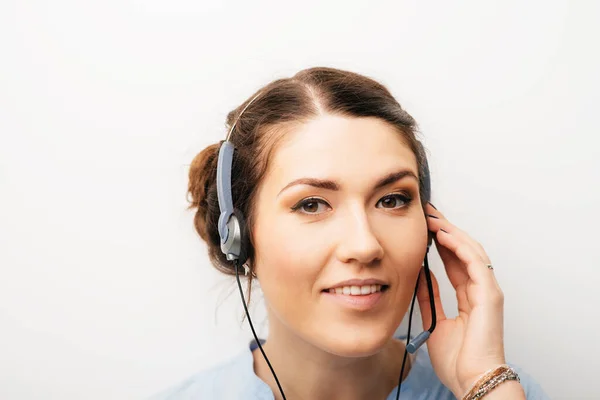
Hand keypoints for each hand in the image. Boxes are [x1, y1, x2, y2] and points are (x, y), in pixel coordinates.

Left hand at [417, 203, 505, 397]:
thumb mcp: (435, 321)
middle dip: (446, 230)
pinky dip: (460, 247)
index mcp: (469, 297)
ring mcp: (488, 291)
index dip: (441, 242)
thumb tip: (418, 276)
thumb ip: (430, 297)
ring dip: (451, 232)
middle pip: (464, 251)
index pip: (455, 261)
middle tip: (429, 213)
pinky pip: (476, 264)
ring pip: (471, 251)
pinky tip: (444, 235)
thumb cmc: (458, 360)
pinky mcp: (490, 295)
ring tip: (433, 218)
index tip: (425, 227)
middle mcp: (480, 290)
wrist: (471, 380)